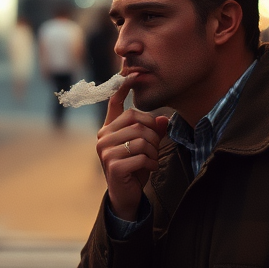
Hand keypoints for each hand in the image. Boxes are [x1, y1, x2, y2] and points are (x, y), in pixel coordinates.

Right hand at [95, 76, 169, 220]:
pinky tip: (149, 168)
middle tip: (154, 148)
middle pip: (137, 121)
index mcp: (109, 128)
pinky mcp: (113, 166)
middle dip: (153, 135)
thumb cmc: (134, 167)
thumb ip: (153, 132)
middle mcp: (103, 137)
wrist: (125, 195)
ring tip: (151, 159)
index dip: (123, 87)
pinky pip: (142, 156)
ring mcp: (106, 151)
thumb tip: (165, 119)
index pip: (114, 103)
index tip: (132, 73)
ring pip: (141, 139)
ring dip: (154, 151)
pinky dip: (152, 163)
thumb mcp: (146, 147)